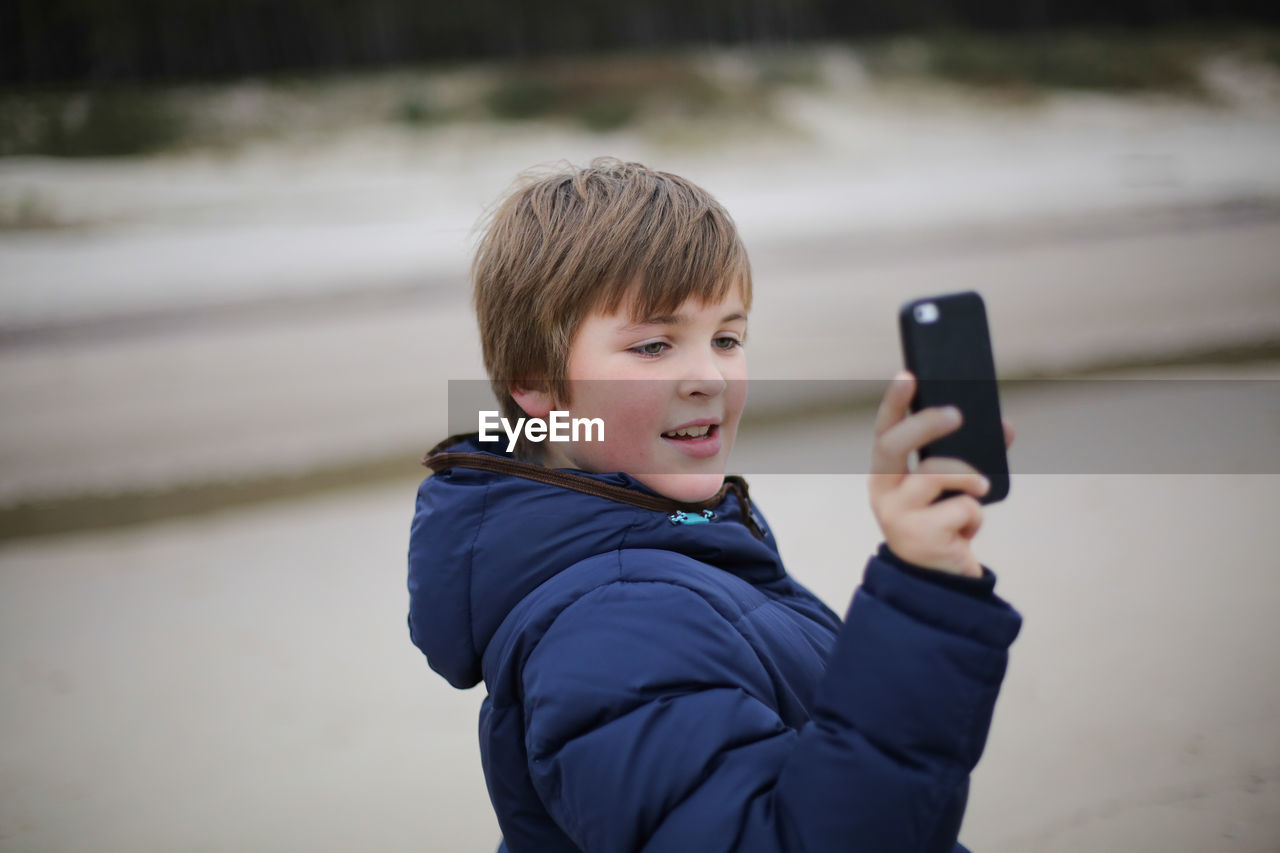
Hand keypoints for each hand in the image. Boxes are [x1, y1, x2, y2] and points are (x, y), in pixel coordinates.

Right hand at [868, 371, 1014, 577]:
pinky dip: (974, 515)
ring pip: (935, 474)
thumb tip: (1006, 427)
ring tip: (981, 489)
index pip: (884, 430)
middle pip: (895, 445)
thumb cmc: (942, 524)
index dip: (894, 402)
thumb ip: (971, 456)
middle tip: (958, 414)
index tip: (908, 374)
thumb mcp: (950, 488)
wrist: (939, 581)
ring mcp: (897, 516)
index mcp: (886, 475)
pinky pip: (960, 508)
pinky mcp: (920, 538)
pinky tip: (966, 530)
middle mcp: (882, 493)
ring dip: (968, 478)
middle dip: (926, 423)